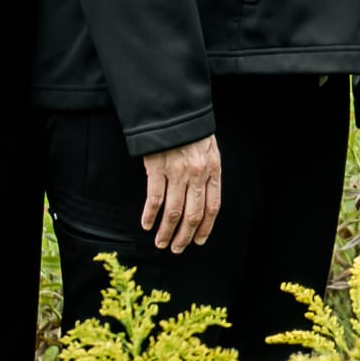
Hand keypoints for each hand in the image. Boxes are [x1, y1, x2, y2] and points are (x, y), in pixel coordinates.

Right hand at [142, 135, 223, 253]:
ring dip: (167, 231)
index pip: (212, 207)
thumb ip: (209, 174)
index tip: (198, 241)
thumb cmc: (192, 131)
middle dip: (185, 236)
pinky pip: (155, 198)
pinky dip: (150, 214)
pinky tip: (146, 224)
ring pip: (173, 211)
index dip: (205, 227)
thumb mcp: (210, 150)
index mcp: (213, 170)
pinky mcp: (157, 168)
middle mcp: (197, 174)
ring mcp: (177, 172)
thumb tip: (204, 201)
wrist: (174, 111)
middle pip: (193, 214)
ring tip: (161, 243)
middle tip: (177, 249)